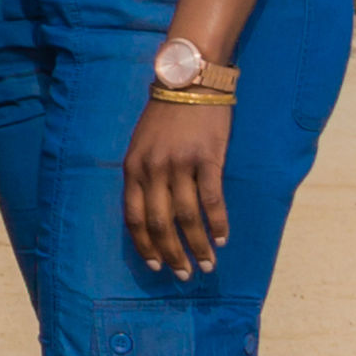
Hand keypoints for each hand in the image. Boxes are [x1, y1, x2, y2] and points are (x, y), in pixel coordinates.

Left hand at [125, 94, 231, 278]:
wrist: (190, 81)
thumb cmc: (165, 115)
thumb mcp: (141, 144)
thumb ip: (143, 175)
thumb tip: (150, 212)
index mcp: (133, 168)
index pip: (133, 217)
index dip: (145, 245)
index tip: (156, 265)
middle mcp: (153, 169)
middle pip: (159, 223)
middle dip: (172, 253)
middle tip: (184, 274)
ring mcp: (180, 165)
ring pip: (187, 217)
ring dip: (198, 246)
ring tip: (207, 264)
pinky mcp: (207, 159)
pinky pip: (212, 200)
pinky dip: (218, 223)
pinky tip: (223, 238)